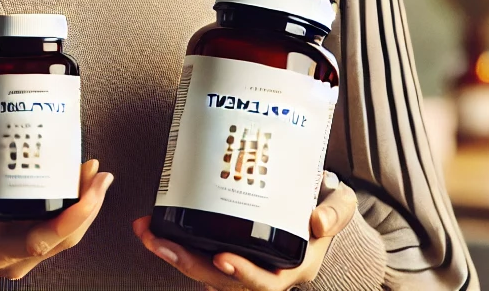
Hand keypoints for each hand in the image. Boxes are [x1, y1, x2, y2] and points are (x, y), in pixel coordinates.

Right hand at [0, 159, 112, 279]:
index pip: (41, 239)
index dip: (72, 216)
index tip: (90, 189)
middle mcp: (12, 256)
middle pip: (63, 237)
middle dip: (88, 206)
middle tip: (98, 172)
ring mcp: (19, 253)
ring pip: (63, 236)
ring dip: (83, 206)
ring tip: (92, 173)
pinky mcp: (21, 243)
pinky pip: (54, 230)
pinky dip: (69, 208)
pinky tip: (72, 184)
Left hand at [133, 172, 362, 289]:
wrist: (316, 207)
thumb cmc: (326, 208)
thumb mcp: (341, 206)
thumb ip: (335, 212)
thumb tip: (317, 222)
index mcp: (290, 266)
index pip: (265, 283)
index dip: (243, 273)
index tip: (222, 257)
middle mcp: (263, 272)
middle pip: (220, 280)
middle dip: (186, 263)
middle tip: (158, 242)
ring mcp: (243, 262)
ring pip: (203, 270)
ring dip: (172, 254)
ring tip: (146, 233)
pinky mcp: (225, 249)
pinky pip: (198, 254)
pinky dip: (175, 244)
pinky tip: (154, 230)